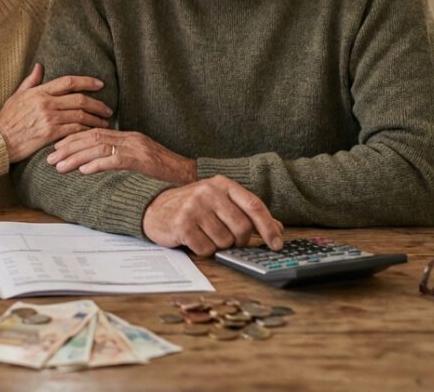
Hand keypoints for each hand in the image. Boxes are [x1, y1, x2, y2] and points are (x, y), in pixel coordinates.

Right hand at [0, 64, 111, 162]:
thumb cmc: (7, 119)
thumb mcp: (17, 96)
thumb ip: (31, 81)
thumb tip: (39, 66)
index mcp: (39, 92)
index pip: (68, 82)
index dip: (87, 82)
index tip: (100, 84)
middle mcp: (46, 103)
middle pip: (80, 99)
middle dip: (97, 104)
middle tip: (108, 109)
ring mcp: (49, 118)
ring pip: (80, 116)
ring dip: (96, 119)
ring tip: (104, 122)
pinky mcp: (50, 134)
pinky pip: (74, 130)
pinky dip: (86, 131)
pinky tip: (93, 133)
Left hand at [47, 129, 195, 184]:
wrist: (190, 178)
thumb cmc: (164, 174)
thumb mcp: (140, 161)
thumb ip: (120, 158)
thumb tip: (96, 164)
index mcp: (127, 136)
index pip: (94, 132)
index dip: (72, 139)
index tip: (55, 147)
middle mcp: (130, 138)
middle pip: (92, 136)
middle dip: (67, 147)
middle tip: (49, 157)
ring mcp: (136, 148)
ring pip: (99, 147)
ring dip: (76, 157)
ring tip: (59, 166)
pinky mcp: (142, 161)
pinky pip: (115, 160)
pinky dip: (97, 164)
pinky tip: (83, 171)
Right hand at [141, 176, 283, 255]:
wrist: (155, 208)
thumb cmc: (193, 207)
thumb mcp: (220, 203)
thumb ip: (248, 213)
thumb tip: (278, 228)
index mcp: (222, 184)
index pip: (254, 205)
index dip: (268, 227)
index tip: (277, 244)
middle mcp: (208, 192)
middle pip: (242, 228)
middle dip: (239, 241)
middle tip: (229, 240)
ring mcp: (194, 207)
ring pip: (225, 241)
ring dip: (219, 246)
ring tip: (206, 235)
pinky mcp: (182, 224)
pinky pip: (207, 248)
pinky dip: (204, 250)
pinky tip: (194, 240)